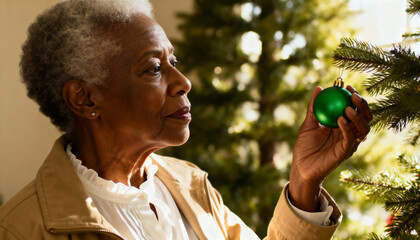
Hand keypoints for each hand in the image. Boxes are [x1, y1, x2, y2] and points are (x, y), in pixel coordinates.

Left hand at [288, 85, 372, 211]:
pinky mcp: (345, 153)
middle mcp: (349, 134)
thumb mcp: (308, 124)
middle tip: (352, 95)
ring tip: (346, 108)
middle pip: (365, 117)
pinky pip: (350, 139)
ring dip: (357, 116)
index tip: (347, 86)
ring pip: (363, 128)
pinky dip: (347, 128)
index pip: (355, 109)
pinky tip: (340, 120)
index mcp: (343, 125)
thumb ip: (314, 107)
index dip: (355, 97)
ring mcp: (349, 143)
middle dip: (362, 105)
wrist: (301, 166)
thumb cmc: (304, 146)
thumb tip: (319, 88)